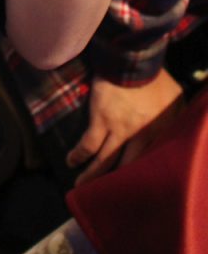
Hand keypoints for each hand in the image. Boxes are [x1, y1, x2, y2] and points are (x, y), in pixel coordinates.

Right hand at [68, 70, 183, 184]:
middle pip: (128, 167)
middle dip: (117, 183)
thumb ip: (178, 117)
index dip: (143, 176)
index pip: (153, 162)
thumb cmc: (156, 77)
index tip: (136, 186)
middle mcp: (142, 136)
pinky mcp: (101, 119)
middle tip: (108, 195)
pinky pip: (88, 145)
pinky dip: (79, 155)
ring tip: (82, 186)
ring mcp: (120, 129)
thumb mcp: (176, 98)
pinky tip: (72, 161)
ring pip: (105, 161)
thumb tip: (182, 129)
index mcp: (161, 131)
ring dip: (93, 176)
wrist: (134, 58)